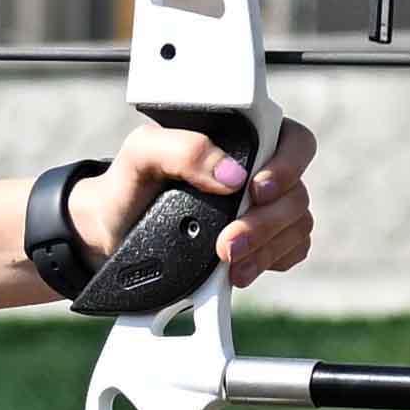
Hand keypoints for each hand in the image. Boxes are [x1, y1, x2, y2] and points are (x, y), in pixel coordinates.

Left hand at [73, 112, 313, 293]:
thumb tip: (233, 174)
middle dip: (265, 223)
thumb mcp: (142, 154)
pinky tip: (238, 271)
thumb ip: (183, 149)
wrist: (113, 234)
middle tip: (227, 244)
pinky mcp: (262, 242)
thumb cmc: (129, 184)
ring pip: (296, 226)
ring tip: (228, 264)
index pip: (292, 141)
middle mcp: (258, 171)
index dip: (287, 165)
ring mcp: (263, 209)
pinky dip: (268, 262)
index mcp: (240, 138)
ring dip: (265, 249)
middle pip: (296, 192)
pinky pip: (289, 252)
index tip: (254, 190)